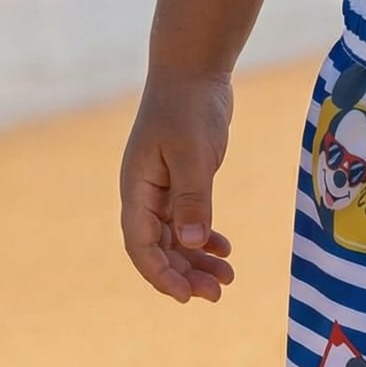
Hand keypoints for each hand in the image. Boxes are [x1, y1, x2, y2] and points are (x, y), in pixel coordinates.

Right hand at [119, 68, 237, 302]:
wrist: (194, 71)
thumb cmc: (189, 107)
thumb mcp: (193, 153)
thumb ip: (193, 199)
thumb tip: (192, 243)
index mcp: (137, 188)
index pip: (140, 244)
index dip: (160, 274)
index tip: (187, 296)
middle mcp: (144, 193)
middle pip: (158, 248)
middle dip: (185, 275)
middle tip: (218, 293)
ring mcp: (162, 190)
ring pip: (175, 240)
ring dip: (198, 262)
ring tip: (228, 279)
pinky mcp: (182, 184)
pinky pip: (188, 223)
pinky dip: (205, 240)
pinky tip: (225, 249)